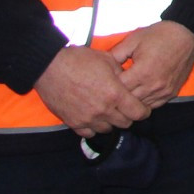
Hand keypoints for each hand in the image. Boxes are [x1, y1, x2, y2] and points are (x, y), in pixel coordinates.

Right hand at [34, 46, 150, 137]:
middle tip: (125, 108)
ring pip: (107, 129)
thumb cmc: (79, 60)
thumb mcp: (107, 60)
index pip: (138, 113)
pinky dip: (93, 127)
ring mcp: (87, 119)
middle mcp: (103, 110)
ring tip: (108, 111)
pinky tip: (93, 117)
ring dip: (110, 122)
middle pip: (125, 123)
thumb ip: (122, 74)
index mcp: (115, 94)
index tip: (142, 108)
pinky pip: (89, 133)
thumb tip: (130, 81)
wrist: (50, 67)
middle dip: (128, 116)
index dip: (143, 111)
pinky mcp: (73, 122)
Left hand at [106, 21, 193, 108]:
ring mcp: (164, 91)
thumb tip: (104, 66)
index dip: (109, 86)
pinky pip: (154, 105)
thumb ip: (116, 54)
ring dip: (131, 101)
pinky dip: (145, 102)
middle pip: (128, 101)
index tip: (106, 80)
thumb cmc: (160, 35)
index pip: (118, 89)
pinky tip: (140, 94)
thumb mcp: (133, 39)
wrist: (187, 34)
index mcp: (142, 73)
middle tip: (112, 89)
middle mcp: (153, 86)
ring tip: (125, 93)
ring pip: (141, 106)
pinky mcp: (172, 93)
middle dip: (119, 95)